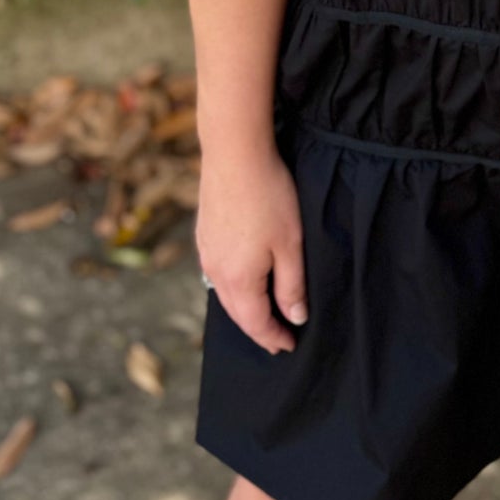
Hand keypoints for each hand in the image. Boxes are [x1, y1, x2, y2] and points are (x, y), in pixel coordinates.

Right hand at [195, 139, 308, 354]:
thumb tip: (296, 316)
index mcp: (239, 280)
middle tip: (277, 338)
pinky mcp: (204, 234)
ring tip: (261, 314)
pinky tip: (242, 279)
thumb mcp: (290, 243)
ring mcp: (206, 251)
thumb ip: (292, 285)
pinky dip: (233, 286)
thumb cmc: (268, 196)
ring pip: (224, 293)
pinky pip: (217, 272)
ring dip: (243, 308)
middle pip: (237, 312)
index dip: (274, 337)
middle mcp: (216, 271)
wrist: (234, 153)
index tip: (290, 346)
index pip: (256, 323)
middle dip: (257, 328)